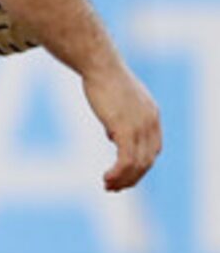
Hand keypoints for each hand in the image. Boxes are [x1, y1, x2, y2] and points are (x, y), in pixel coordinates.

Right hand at [83, 62, 161, 191]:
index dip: (140, 166)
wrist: (100, 65)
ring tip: (108, 186)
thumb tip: (113, 135)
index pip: (152, 150)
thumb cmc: (104, 79)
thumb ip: (120, 118)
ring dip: (123, 179)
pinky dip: (118, 172)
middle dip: (132, 178)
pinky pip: (126, 159)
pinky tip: (106, 178)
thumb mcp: (118, 101)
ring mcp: (140, 126)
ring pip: (138, 164)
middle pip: (147, 160)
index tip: (123, 175)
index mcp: (152, 116)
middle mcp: (151, 123)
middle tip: (114, 187)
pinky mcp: (126, 128)